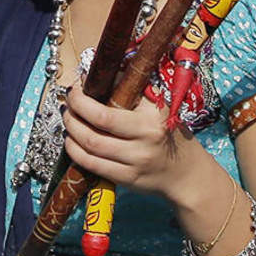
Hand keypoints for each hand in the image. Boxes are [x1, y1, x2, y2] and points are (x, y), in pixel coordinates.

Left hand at [62, 82, 200, 199]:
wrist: (187, 174)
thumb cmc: (170, 136)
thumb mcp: (159, 109)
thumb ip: (134, 92)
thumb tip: (104, 76)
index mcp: (152, 117)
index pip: (110, 104)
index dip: (84, 98)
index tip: (76, 89)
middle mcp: (145, 139)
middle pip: (96, 124)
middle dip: (73, 112)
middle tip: (67, 104)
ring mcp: (135, 161)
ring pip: (90, 145)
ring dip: (71, 130)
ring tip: (69, 120)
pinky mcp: (127, 179)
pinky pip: (92, 165)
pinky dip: (76, 152)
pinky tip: (72, 142)